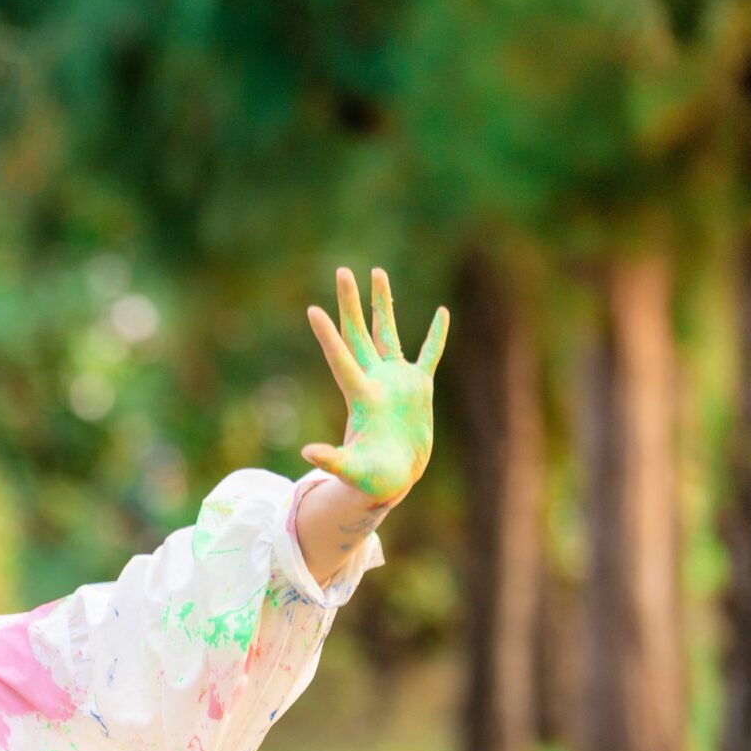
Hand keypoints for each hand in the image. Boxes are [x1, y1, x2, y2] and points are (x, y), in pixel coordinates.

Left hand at [302, 266, 447, 505]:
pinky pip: (430, 355)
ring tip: (376, 272)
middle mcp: (375, 381)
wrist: (392, 480)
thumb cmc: (370, 480)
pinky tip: (442, 312)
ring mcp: (396, 382)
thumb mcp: (350, 471)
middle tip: (342, 271)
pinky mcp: (419, 388)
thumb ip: (332, 460)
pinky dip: (436, 336)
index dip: (327, 336)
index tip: (312, 310)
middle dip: (351, 303)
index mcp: (360, 397)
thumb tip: (307, 454)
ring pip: (389, 333)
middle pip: (360, 334)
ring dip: (383, 304)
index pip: (340, 358)